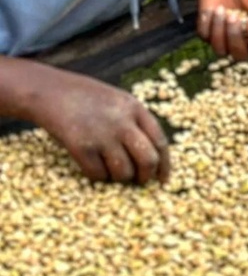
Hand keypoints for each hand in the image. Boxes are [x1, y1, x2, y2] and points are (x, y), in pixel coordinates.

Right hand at [30, 66, 169, 184]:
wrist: (54, 93)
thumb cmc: (90, 98)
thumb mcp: (121, 101)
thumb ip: (136, 122)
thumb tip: (151, 155)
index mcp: (136, 108)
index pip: (160, 140)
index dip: (164, 164)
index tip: (163, 179)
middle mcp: (123, 123)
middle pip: (147, 159)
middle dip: (146, 176)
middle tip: (140, 182)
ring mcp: (102, 136)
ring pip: (123, 172)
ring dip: (120, 178)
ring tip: (113, 170)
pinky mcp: (82, 148)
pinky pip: (98, 175)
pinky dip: (99, 176)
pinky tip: (95, 166)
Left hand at [195, 0, 247, 60]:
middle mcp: (242, 38)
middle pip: (239, 55)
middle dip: (235, 38)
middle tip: (233, 15)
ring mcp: (222, 35)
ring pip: (220, 51)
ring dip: (220, 32)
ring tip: (222, 10)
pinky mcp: (206, 28)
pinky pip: (205, 36)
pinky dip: (208, 23)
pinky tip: (213, 7)